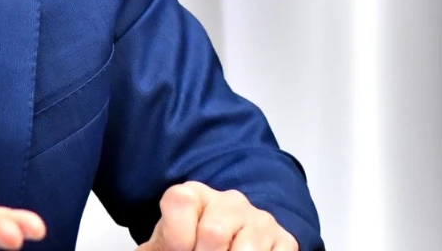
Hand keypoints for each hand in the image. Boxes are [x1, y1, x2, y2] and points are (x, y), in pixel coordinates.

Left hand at [138, 181, 297, 250]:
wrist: (224, 245)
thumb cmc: (189, 247)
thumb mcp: (165, 244)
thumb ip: (156, 247)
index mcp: (194, 195)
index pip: (180, 202)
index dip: (175, 238)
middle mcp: (230, 201)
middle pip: (214, 232)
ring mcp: (260, 220)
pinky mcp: (285, 240)